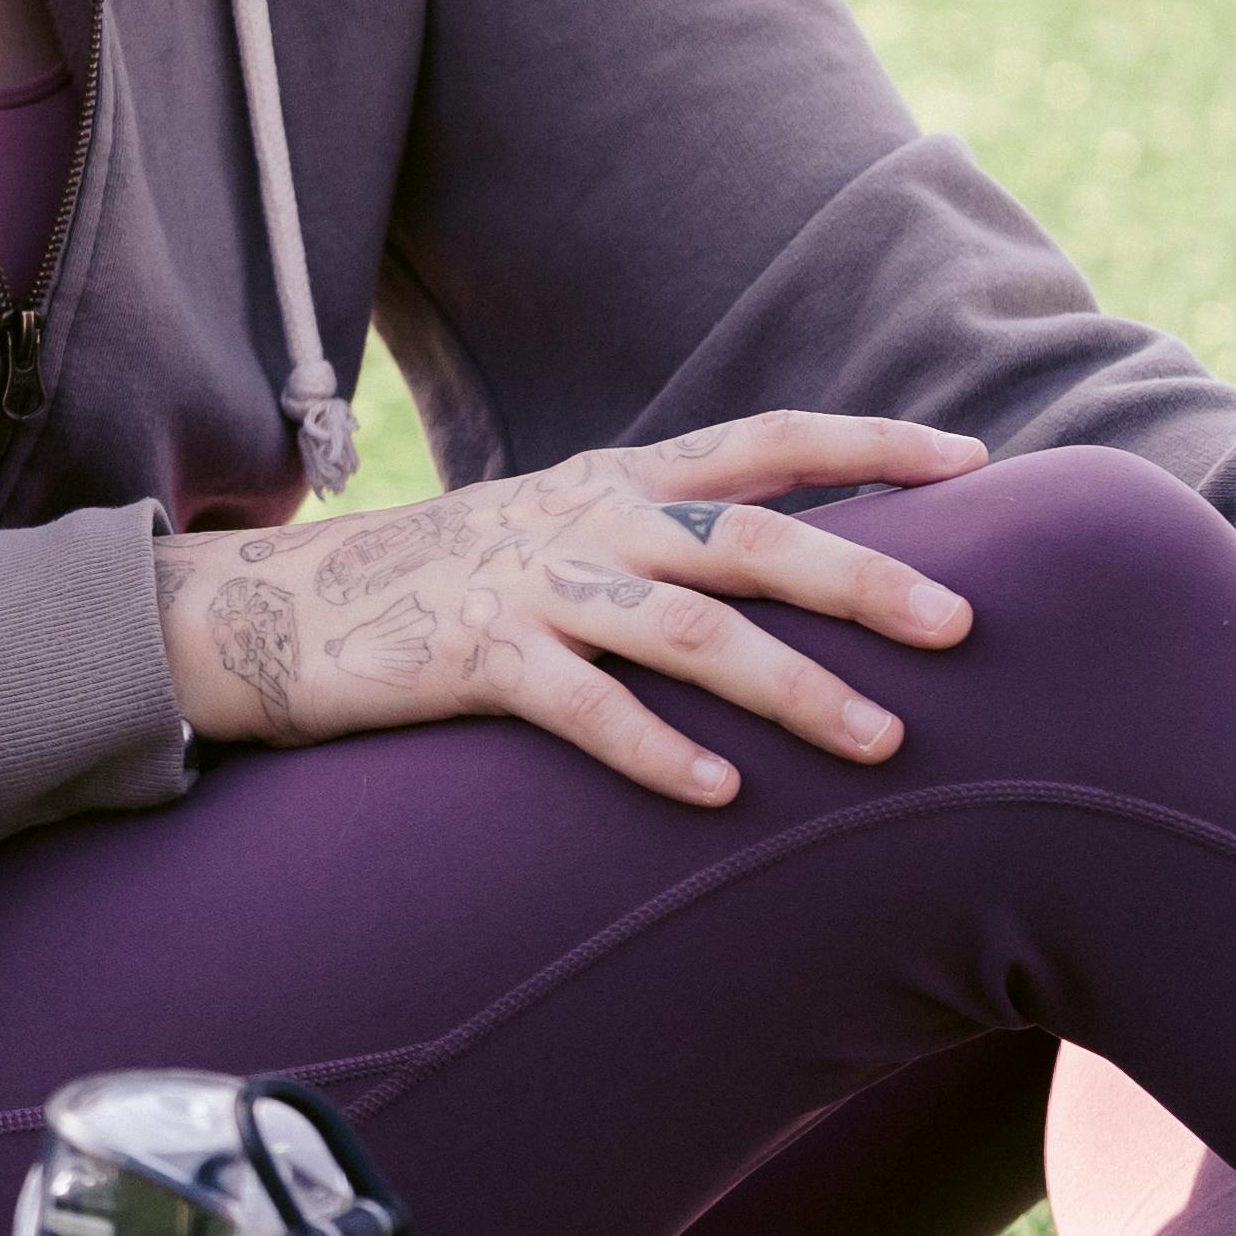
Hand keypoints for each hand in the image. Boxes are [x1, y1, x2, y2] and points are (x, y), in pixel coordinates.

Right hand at [152, 411, 987, 805]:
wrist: (261, 613)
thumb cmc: (429, 591)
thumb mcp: (549, 537)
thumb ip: (652, 546)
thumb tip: (788, 579)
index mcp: (611, 481)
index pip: (764, 440)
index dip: (868, 442)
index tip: (974, 462)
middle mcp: (582, 520)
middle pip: (753, 537)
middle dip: (864, 580)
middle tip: (962, 628)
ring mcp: (526, 585)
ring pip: (689, 629)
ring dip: (795, 688)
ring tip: (882, 745)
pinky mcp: (470, 656)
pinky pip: (582, 707)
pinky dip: (657, 750)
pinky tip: (721, 794)